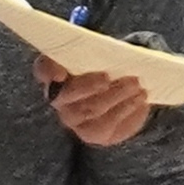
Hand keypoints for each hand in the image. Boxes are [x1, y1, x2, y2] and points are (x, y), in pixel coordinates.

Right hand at [37, 59, 153, 146]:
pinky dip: (127, 110)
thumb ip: (102, 50)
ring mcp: (74, 119)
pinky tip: (140, 100)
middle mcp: (59, 98)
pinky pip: (108, 125)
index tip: (60, 73)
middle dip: (88, 86)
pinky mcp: (92, 134)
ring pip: (91, 110)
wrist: (124, 94)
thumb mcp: (104, 54)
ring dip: (115, 96)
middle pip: (67, 95)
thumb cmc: (109, 67)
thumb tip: (116, 51)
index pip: (43, 69)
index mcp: (56, 72)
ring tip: (136, 85)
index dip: (48, 71)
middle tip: (108, 78)